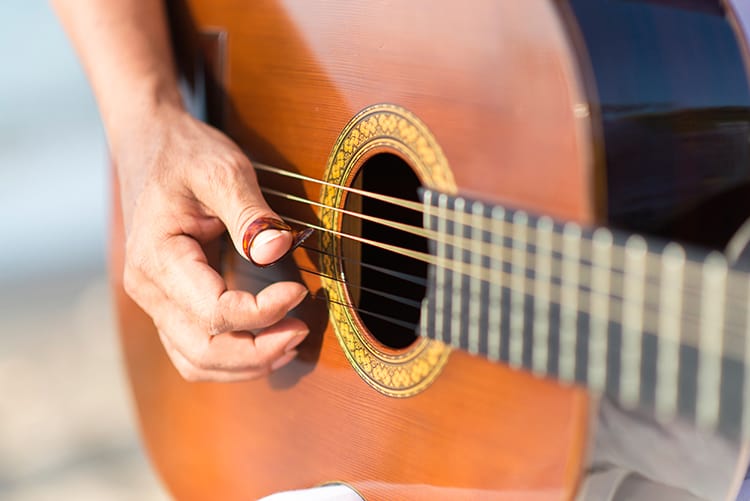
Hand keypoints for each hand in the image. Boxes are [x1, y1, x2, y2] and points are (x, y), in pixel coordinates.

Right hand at [116, 102, 308, 381]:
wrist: (150, 143)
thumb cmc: (185, 153)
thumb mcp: (221, 170)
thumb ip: (249, 213)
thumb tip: (277, 249)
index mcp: (157, 259)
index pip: (215, 313)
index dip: (263, 312)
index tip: (299, 291)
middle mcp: (149, 289)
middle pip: (203, 352)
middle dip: (257, 353)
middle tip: (300, 331)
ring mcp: (156, 300)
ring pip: (197, 361)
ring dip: (245, 363)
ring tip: (289, 341)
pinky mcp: (170, 301)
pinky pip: (195, 349)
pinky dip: (231, 356)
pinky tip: (266, 341)